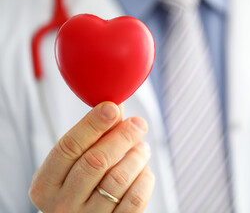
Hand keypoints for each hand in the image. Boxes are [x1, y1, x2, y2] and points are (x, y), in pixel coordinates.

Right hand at [29, 102, 154, 212]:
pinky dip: (144, 178)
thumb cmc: (78, 185)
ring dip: (137, 156)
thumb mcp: (73, 164)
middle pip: (96, 161)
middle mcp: (62, 204)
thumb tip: (114, 105)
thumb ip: (91, 136)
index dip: (92, 124)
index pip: (68, 147)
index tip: (112, 107)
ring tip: (142, 147)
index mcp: (45, 185)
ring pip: (118, 178)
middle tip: (138, 124)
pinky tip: (143, 170)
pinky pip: (136, 198)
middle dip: (122, 136)